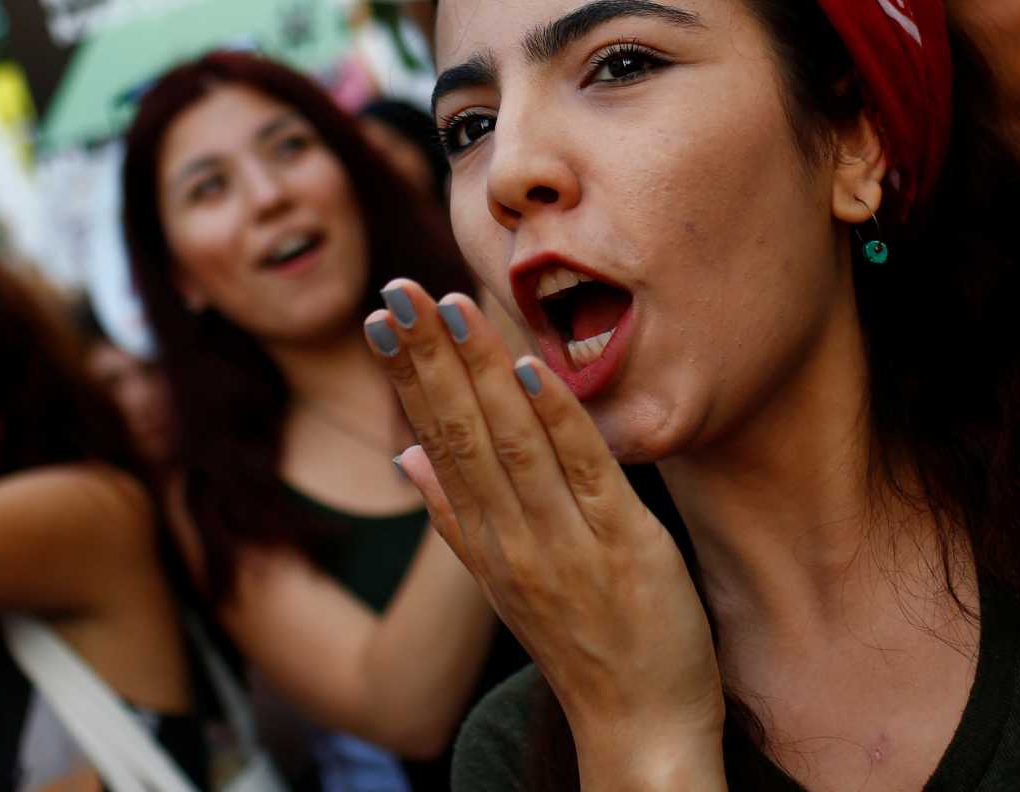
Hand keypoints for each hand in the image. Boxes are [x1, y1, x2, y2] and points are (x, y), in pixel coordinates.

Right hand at [365, 280, 725, 784]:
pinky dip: (556, 417)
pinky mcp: (625, 546)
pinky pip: (584, 470)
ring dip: (479, 370)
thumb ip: (453, 517)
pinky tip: (530, 367)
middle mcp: (510, 538)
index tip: (380, 318)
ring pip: (512, 441)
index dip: (406, 375)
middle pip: (459, 432)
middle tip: (397, 290)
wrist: (639, 729)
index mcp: (482, 540)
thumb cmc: (578, 645)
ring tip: (452, 305)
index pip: (433, 438)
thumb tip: (406, 458)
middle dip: (427, 356)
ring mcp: (564, 542)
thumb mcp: (500, 584)